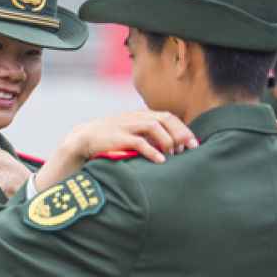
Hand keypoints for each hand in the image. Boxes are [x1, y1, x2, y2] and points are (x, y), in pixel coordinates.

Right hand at [65, 110, 198, 163]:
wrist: (83, 139)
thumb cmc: (110, 139)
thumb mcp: (130, 132)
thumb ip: (147, 135)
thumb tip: (171, 146)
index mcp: (140, 115)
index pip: (168, 116)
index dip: (183, 129)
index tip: (193, 144)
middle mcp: (135, 117)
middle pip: (165, 119)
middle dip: (180, 133)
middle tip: (190, 149)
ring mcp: (126, 126)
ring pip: (154, 126)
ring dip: (168, 141)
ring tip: (174, 155)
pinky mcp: (118, 138)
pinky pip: (139, 142)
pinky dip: (152, 151)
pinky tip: (161, 160)